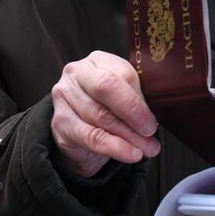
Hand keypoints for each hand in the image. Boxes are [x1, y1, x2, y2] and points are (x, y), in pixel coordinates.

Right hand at [50, 50, 159, 177]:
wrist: (78, 134)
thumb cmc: (106, 110)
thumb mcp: (123, 98)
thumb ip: (137, 100)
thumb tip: (154, 117)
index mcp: (98, 61)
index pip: (122, 73)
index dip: (140, 98)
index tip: (154, 118)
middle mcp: (76, 73)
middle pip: (106, 88)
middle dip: (132, 112)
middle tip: (150, 130)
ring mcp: (64, 96)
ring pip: (101, 116)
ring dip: (129, 136)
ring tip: (147, 148)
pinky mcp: (60, 122)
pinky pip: (91, 137)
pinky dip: (115, 147)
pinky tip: (131, 154)